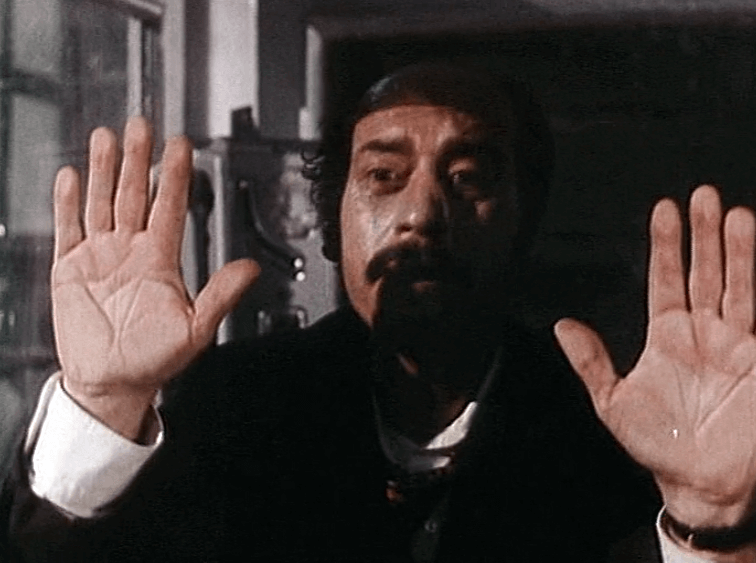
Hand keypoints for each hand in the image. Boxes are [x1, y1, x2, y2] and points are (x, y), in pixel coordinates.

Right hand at [52, 117, 258, 439]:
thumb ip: (221, 295)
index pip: (169, 207)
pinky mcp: (70, 268)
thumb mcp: (196, 329)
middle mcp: (131, 250)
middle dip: (137, 159)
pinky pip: (67, 228)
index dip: (174, 176)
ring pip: (101, 202)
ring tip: (106, 137)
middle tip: (141, 124)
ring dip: (103, 170)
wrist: (113, 381)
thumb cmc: (154, 359)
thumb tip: (252, 269)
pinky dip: (67, 203)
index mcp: (160, 260)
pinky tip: (71, 176)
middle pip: (134, 194)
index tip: (180, 145)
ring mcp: (100, 256)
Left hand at [555, 185, 755, 529]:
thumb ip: (591, 362)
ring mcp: (735, 344)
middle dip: (704, 236)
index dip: (666, 246)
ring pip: (736, 286)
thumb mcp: (614, 402)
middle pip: (704, 273)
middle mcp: (703, 333)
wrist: (699, 484)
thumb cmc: (656, 446)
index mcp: (667, 337)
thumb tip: (561, 325)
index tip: (664, 209)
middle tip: (702, 195)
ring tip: (735, 212)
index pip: (666, 280)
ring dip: (737, 250)